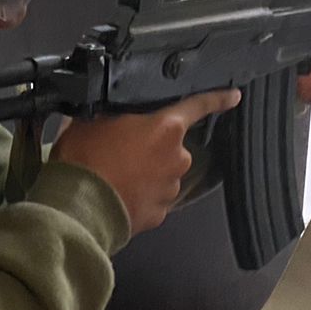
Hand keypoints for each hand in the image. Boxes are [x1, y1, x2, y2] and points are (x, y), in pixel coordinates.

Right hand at [53, 89, 242, 233]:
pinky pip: (152, 197)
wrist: (77, 207)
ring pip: (161, 172)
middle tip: (118, 148)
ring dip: (143, 171)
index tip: (233, 96)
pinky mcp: (159, 213)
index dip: (217, 99)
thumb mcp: (90, 120)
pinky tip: (115, 192)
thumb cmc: (85, 161)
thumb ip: (110, 112)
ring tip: (111, 174)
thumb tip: (108, 110)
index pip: (198, 106)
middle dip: (150, 145)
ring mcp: (170, 188)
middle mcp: (176, 158)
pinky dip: (138, 194)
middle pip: (169, 144)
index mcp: (165, 128)